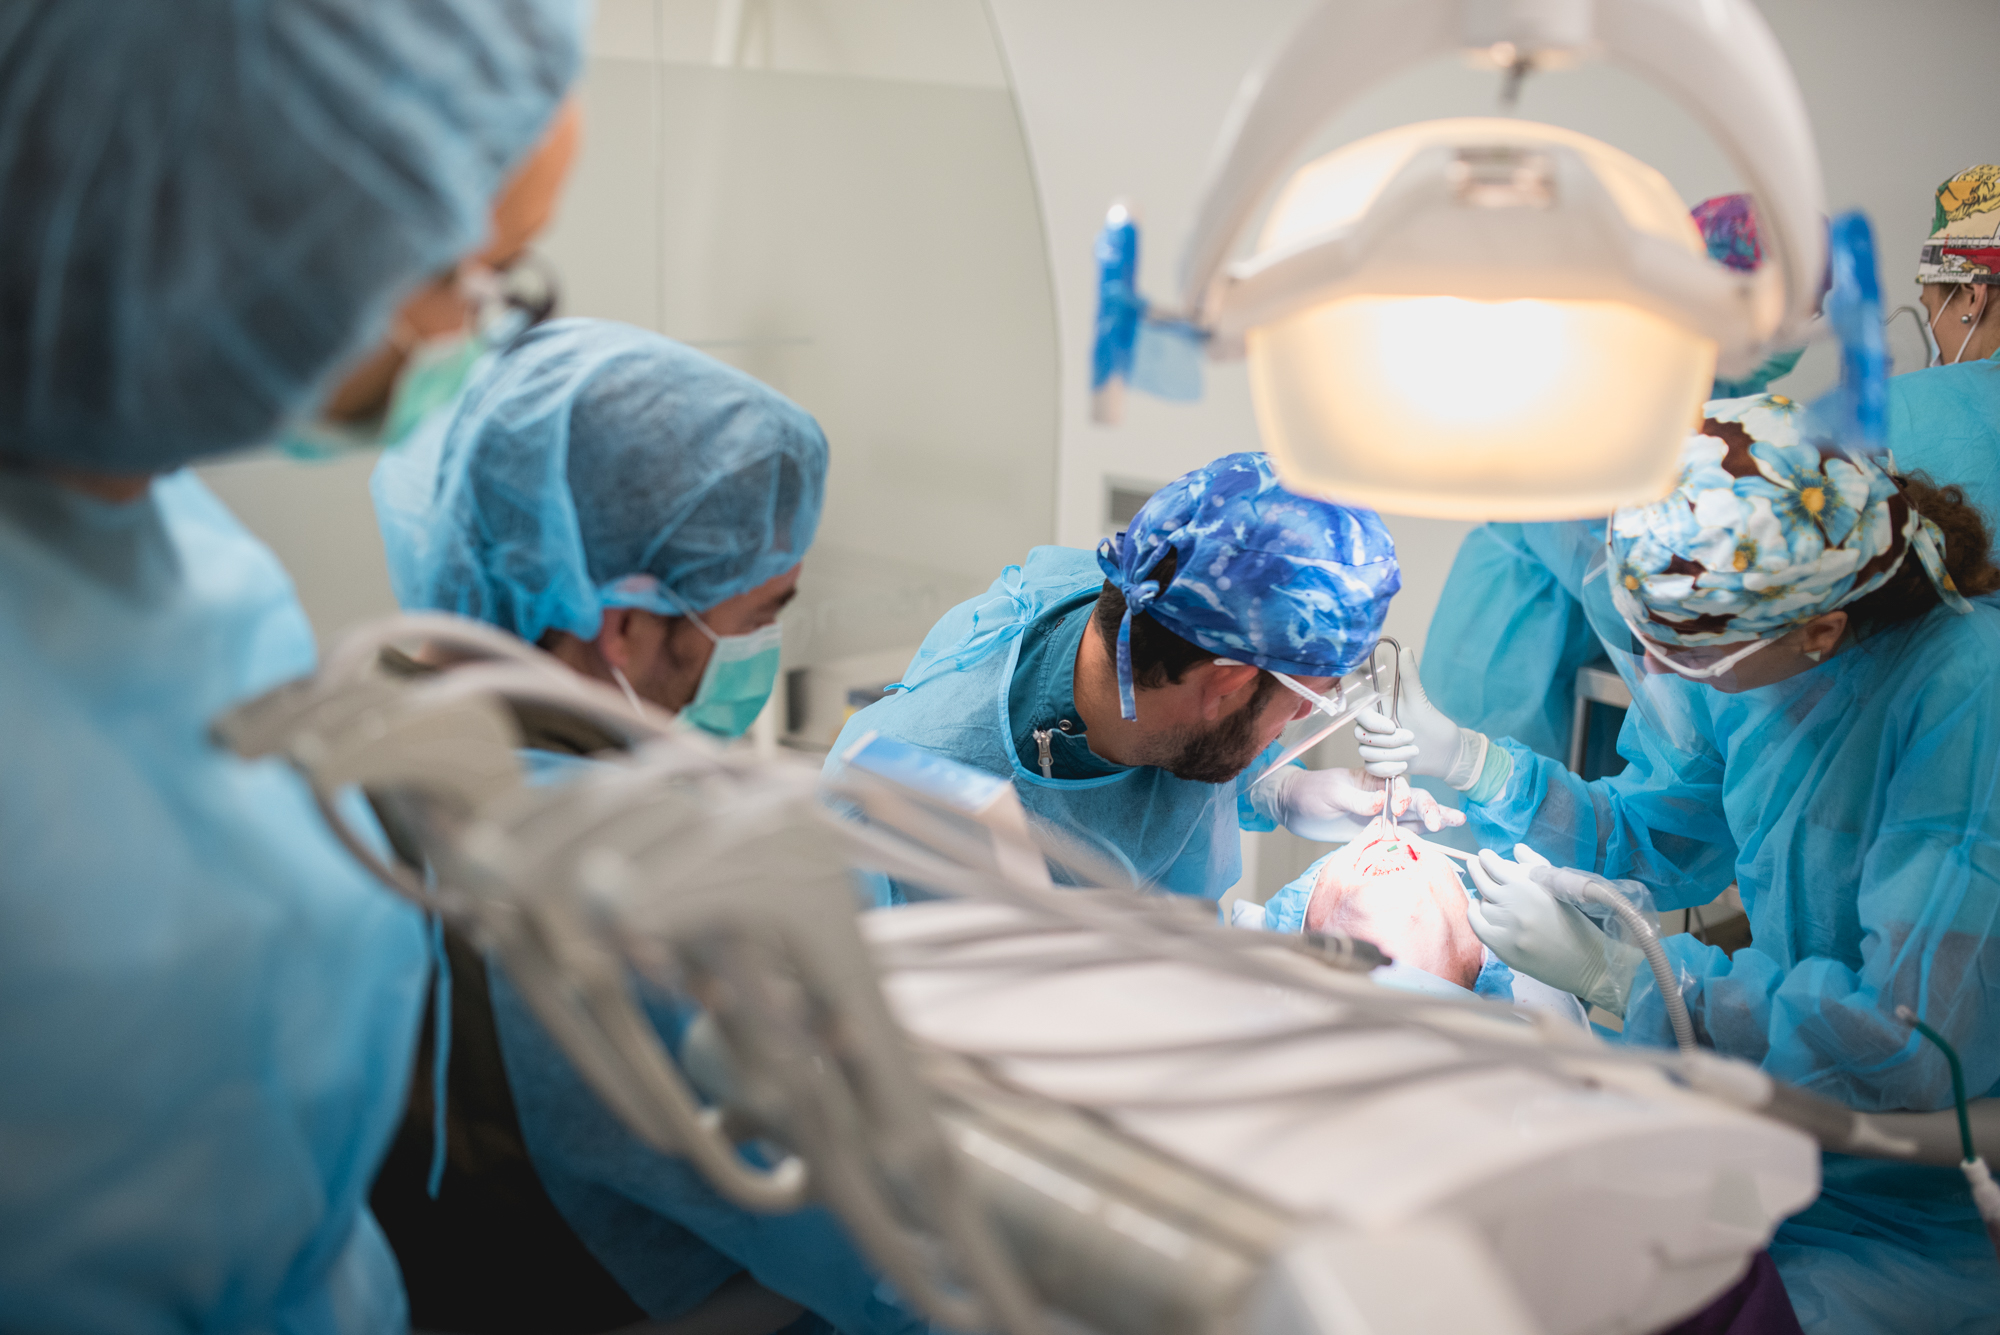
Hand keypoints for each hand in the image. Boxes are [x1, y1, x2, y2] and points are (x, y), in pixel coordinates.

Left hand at [1258, 765, 1464, 841]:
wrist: (1294, 809)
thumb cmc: (1311, 792)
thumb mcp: (1332, 792)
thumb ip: (1357, 799)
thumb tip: (1382, 803)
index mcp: (1374, 780)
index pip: (1399, 784)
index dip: (1405, 795)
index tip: (1400, 808)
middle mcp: (1383, 797)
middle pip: (1414, 800)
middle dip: (1430, 809)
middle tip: (1440, 821)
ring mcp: (1382, 816)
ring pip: (1415, 818)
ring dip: (1436, 819)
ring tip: (1457, 820)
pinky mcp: (1377, 834)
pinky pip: (1402, 835)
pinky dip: (1420, 838)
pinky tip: (1438, 838)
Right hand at [1352, 646, 1489, 788]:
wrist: (1446, 751)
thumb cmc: (1433, 723)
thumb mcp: (1420, 700)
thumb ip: (1409, 676)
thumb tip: (1405, 649)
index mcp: (1378, 709)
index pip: (1357, 711)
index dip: (1371, 721)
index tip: (1391, 725)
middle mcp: (1372, 727)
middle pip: (1361, 735)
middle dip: (1389, 741)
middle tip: (1412, 738)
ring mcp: (1373, 746)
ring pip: (1367, 753)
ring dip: (1393, 755)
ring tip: (1414, 750)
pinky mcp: (1378, 763)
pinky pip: (1371, 768)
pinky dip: (1389, 769)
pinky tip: (1405, 765)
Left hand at [1465, 845, 1636, 1012]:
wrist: (1585, 962)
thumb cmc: (1575, 923)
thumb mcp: (1559, 888)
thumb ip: (1535, 864)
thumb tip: (1516, 848)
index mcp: (1532, 886)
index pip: (1497, 866)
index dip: (1487, 859)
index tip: (1484, 855)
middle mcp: (1517, 904)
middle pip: (1484, 881)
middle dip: (1477, 869)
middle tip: (1474, 863)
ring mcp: (1507, 927)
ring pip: (1482, 903)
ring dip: (1483, 896)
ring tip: (1487, 893)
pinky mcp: (1502, 946)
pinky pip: (1477, 924)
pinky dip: (1475, 913)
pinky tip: (1479, 908)